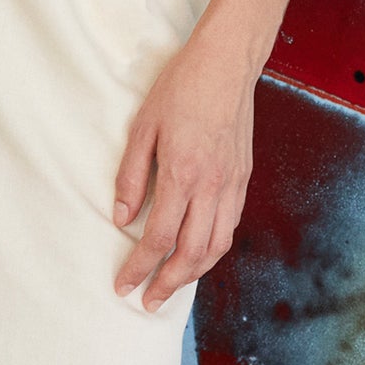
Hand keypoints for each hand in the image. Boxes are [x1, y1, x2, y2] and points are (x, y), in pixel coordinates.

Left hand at [113, 34, 255, 310]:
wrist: (227, 63)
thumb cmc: (181, 88)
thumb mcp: (143, 127)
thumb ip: (131, 176)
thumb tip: (121, 219)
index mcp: (183, 173)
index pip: (159, 238)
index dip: (139, 267)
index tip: (123, 285)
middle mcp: (212, 186)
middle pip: (192, 254)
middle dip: (168, 284)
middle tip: (147, 301)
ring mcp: (232, 184)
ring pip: (217, 246)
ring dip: (193, 273)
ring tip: (171, 285)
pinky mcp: (243, 178)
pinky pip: (230, 226)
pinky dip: (212, 249)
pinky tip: (196, 254)